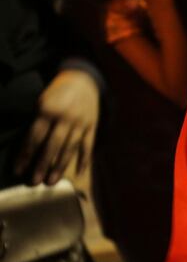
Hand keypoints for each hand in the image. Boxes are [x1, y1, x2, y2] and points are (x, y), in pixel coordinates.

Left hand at [14, 69, 99, 184]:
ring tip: (52, 181)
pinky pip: (88, 145)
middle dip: (42, 165)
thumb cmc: (58, 92)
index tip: (18, 170)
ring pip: (69, 148)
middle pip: (52, 146)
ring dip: (60, 166)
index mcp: (49, 110)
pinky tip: (79, 173)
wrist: (83, 79)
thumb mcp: (42, 101)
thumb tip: (28, 146)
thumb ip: (37, 121)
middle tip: (34, 182)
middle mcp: (65, 118)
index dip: (26, 154)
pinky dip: (84, 159)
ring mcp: (81, 123)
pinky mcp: (92, 126)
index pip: (35, 137)